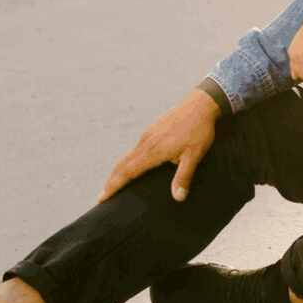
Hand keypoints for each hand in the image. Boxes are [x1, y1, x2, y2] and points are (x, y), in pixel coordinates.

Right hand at [99, 88, 219, 203]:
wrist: (200, 104)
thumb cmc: (199, 131)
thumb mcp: (194, 155)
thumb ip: (184, 177)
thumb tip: (178, 198)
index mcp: (154, 151)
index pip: (128, 172)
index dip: (114, 185)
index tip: (102, 197)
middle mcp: (146, 143)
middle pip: (122, 164)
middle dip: (111, 181)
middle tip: (102, 196)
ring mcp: (148, 135)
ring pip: (128, 155)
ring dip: (118, 170)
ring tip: (113, 183)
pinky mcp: (152, 130)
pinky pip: (135, 148)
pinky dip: (127, 160)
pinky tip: (131, 165)